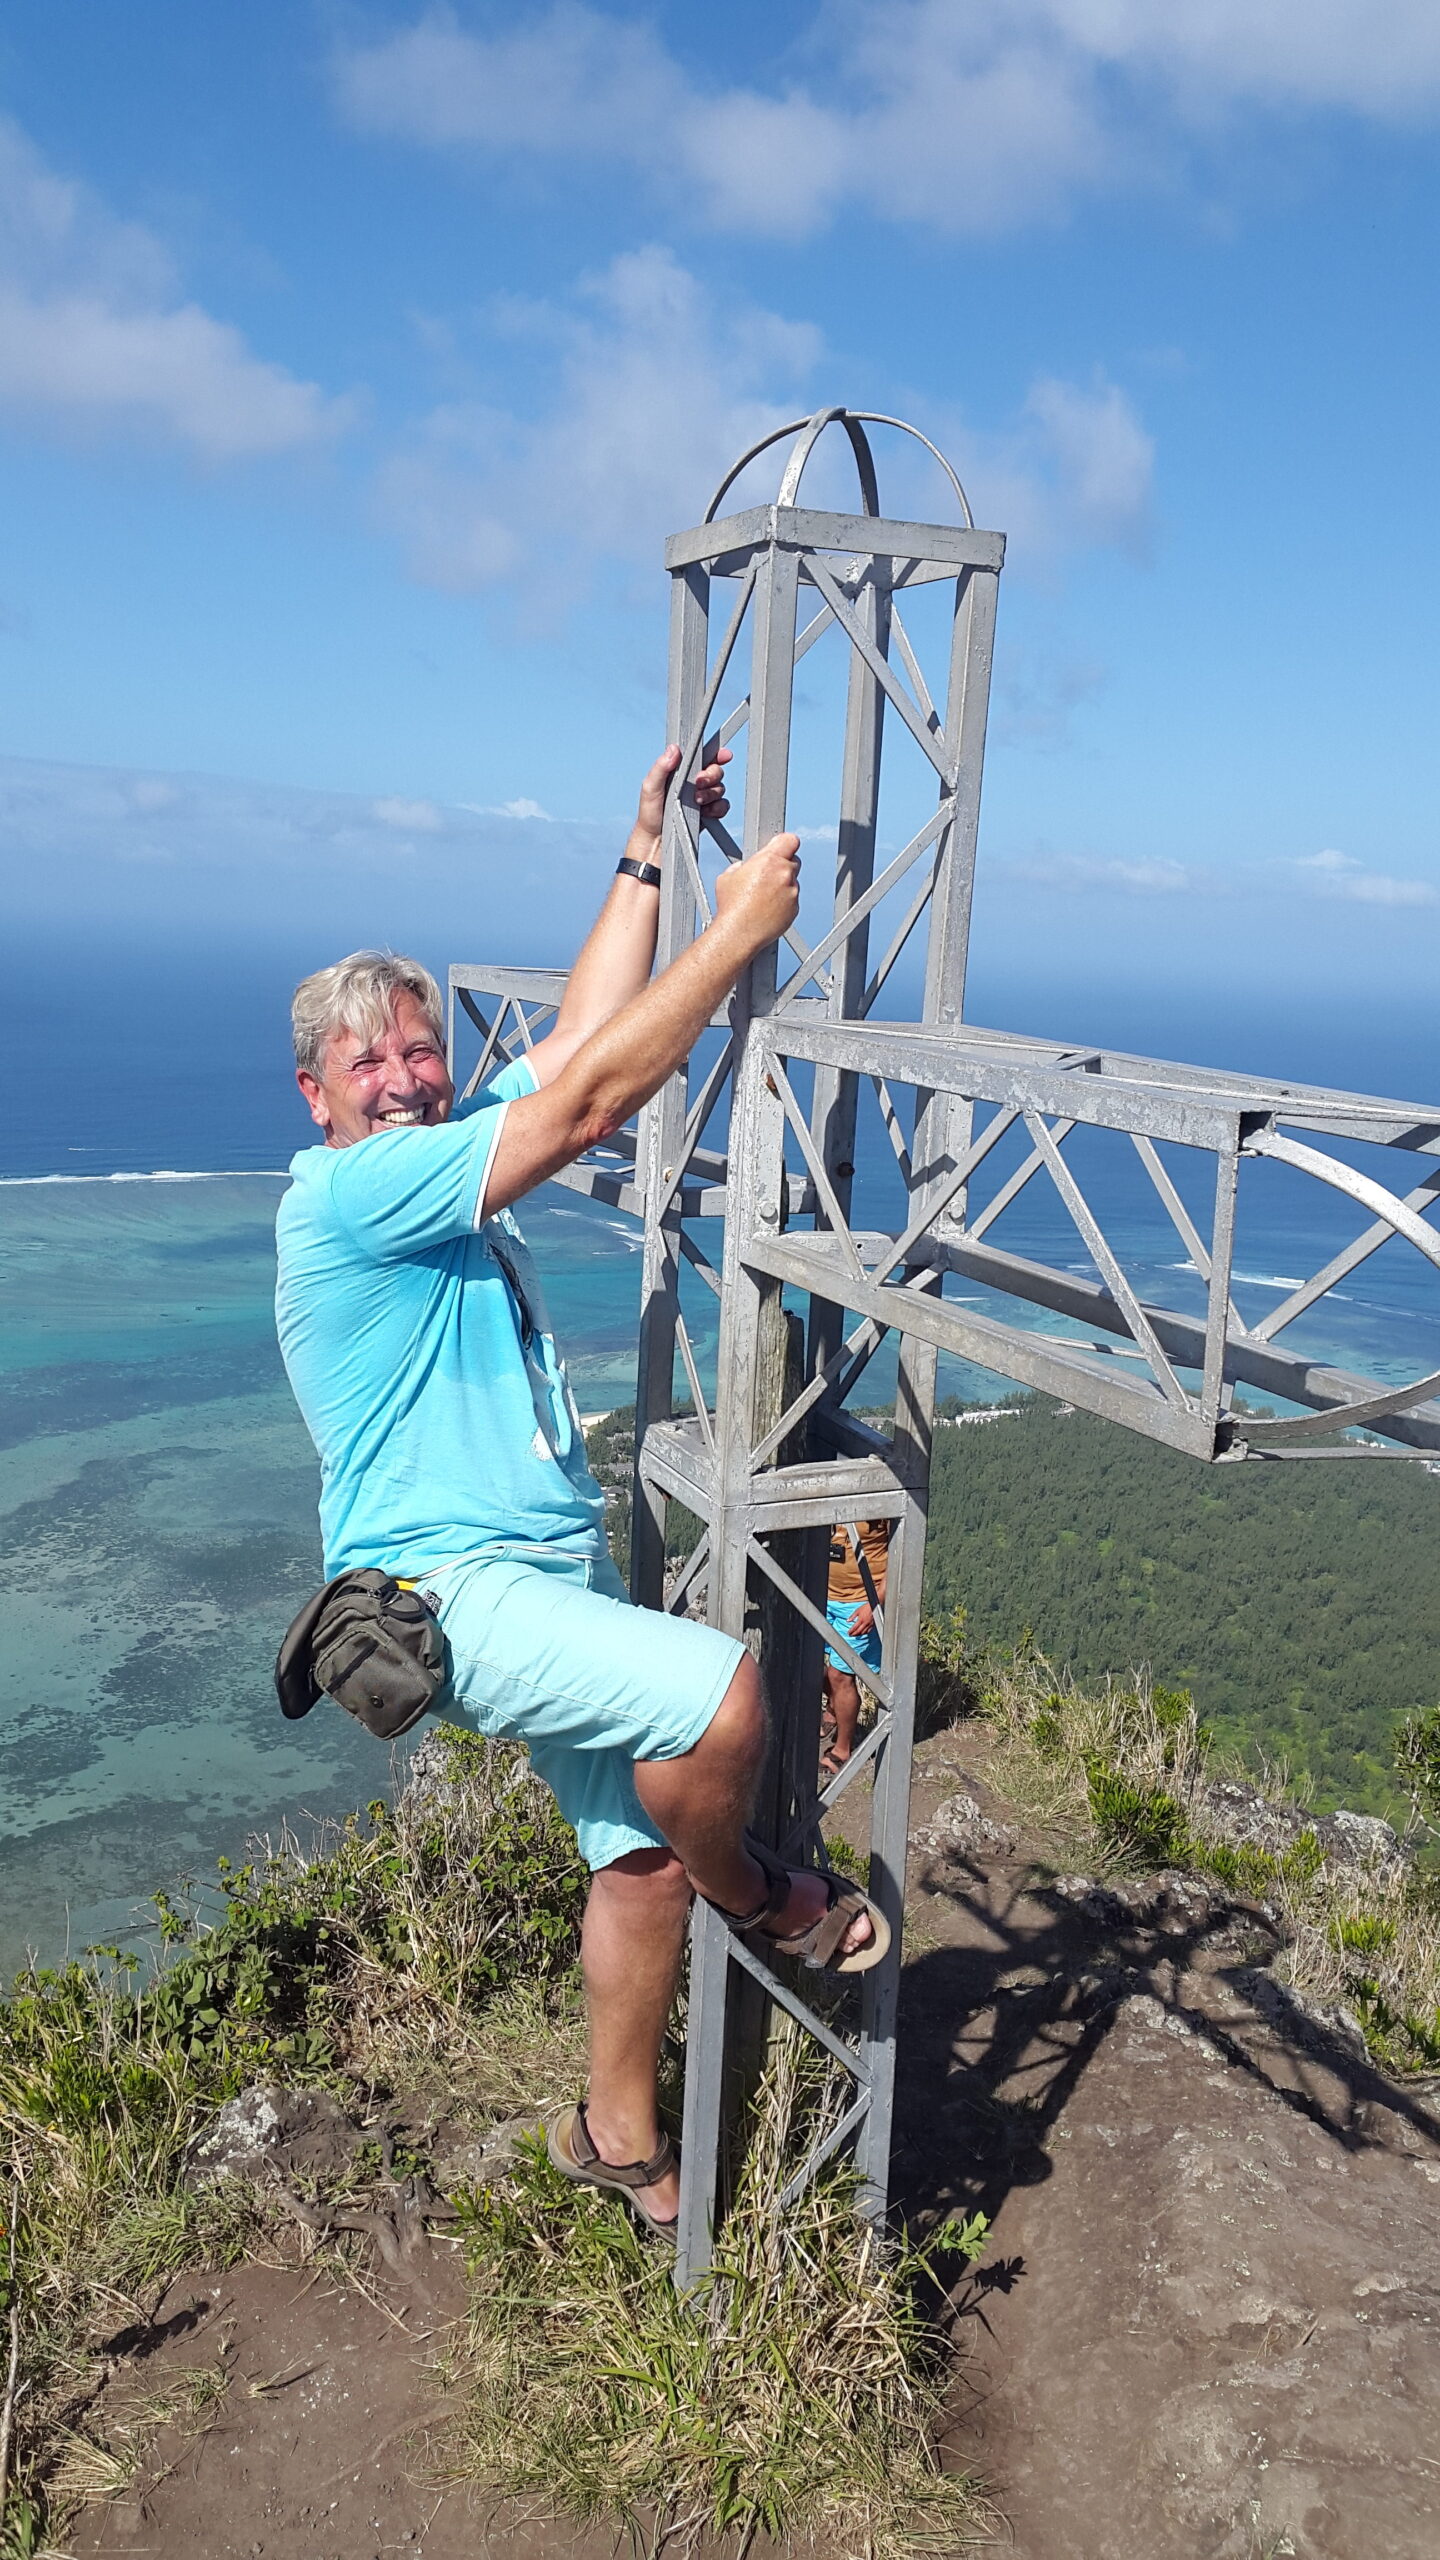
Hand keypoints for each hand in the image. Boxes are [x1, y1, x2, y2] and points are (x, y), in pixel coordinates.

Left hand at [630, 742, 730, 861]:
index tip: (723, 755)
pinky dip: (717, 808)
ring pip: (720, 789)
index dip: (716, 754)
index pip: (703, 757)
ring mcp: (703, 797)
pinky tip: (705, 813)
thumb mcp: (650, 787)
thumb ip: (660, 768)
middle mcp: (694, 782)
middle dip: (710, 776)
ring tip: (696, 802)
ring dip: (711, 794)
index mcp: (682, 771)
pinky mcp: (709, 812)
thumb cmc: (650, 813)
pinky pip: (723, 806)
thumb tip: (673, 749)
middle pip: (716, 771)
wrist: (657, 840)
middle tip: (698, 783)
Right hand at [714, 830, 800, 950]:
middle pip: (793, 861)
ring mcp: (792, 892)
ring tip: (763, 898)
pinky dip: (784, 902)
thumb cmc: (731, 906)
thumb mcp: (728, 876)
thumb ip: (743, 865)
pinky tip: (768, 909)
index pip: (790, 840)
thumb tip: (745, 866)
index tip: (781, 847)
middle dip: (783, 866)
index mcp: (769, 860)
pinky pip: (792, 900)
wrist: (738, 933)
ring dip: (783, 886)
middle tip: (769, 875)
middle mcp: (784, 874)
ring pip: (793, 882)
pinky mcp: (795, 909)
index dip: (785, 843)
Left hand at [849, 1601, 875, 1636]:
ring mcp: (869, 1625)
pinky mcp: (872, 1625)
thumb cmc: (865, 1608)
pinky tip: (862, 1633)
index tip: (848, 1633)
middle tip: (850, 1635)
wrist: (873, 1606)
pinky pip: (868, 1631)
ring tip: (855, 1635)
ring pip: (863, 1632)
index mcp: (860, 1620)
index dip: (851, 1631)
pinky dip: (864, 1633)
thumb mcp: (857, 1611)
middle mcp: (865, 1623)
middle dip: (854, 1634)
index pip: (854, 1628)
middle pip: (858, 1631)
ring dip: (858, 1635)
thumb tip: (848, 1621)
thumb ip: (852, 1616)